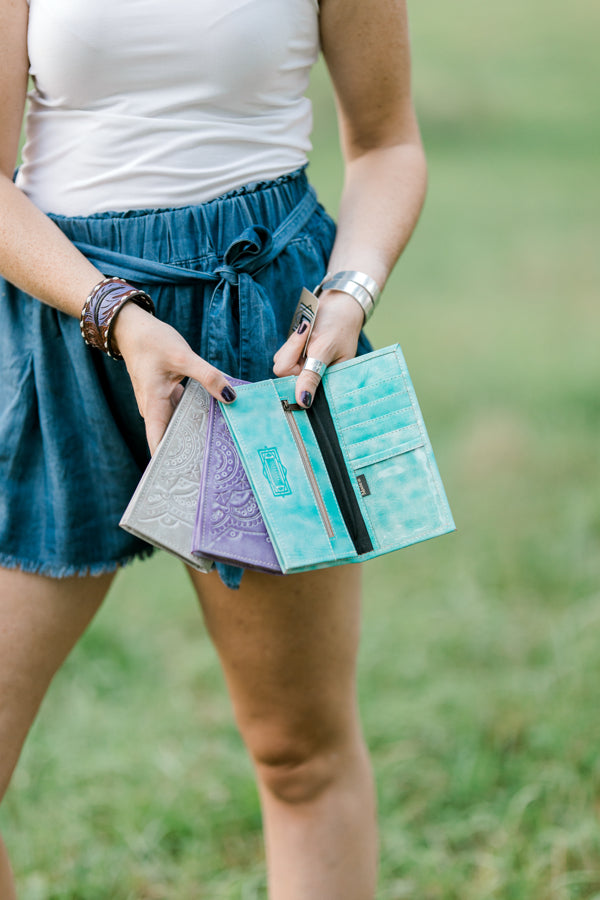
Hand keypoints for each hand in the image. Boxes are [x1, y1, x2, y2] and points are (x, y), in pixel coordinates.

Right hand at [112, 303, 236, 454]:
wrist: (132, 328)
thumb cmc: (152, 342)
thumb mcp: (184, 357)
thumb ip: (208, 377)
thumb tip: (231, 397)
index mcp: (154, 406)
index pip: (158, 443)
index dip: (169, 463)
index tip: (185, 479)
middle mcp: (154, 409)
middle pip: (170, 438)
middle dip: (188, 454)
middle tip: (212, 468)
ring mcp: (159, 403)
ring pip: (176, 425)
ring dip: (192, 435)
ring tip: (217, 449)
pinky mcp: (164, 395)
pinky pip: (179, 411)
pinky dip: (193, 417)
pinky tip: (212, 419)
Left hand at [273, 290, 363, 406]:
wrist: (340, 306)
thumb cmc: (338, 327)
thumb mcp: (325, 350)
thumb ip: (311, 376)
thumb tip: (303, 402)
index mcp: (323, 384)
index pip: (296, 388)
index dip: (294, 374)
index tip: (306, 353)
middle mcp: (311, 379)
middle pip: (284, 373)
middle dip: (293, 352)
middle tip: (309, 335)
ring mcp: (302, 369)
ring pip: (281, 362)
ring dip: (293, 344)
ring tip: (310, 332)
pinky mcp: (296, 358)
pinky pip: (283, 353)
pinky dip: (292, 341)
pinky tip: (307, 332)